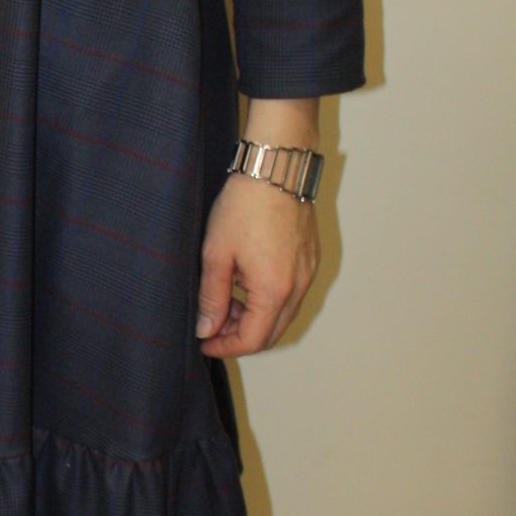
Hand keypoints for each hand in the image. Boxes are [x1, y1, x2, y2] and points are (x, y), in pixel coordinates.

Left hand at [194, 173, 319, 356]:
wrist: (275, 169)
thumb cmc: (244, 206)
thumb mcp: (216, 254)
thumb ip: (212, 296)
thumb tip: (207, 329)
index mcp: (274, 290)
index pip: (253, 340)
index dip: (226, 347)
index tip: (205, 342)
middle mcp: (298, 287)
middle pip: (272, 332)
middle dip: (241, 335)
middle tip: (212, 325)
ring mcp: (308, 273)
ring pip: (283, 314)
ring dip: (255, 317)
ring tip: (225, 300)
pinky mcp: (310, 259)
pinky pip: (291, 293)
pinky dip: (269, 299)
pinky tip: (245, 282)